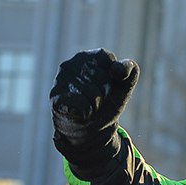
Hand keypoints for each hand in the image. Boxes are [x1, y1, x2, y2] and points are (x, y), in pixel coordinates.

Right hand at [50, 49, 138, 164]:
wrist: (91, 129)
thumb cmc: (107, 102)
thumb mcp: (124, 86)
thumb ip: (130, 72)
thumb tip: (116, 70)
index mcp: (90, 56)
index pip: (113, 65)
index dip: (115, 81)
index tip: (110, 86)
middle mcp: (72, 64)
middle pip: (103, 81)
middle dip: (106, 95)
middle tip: (98, 100)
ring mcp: (60, 80)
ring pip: (93, 95)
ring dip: (96, 106)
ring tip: (89, 106)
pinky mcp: (55, 97)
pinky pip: (81, 107)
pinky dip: (86, 114)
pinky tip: (80, 113)